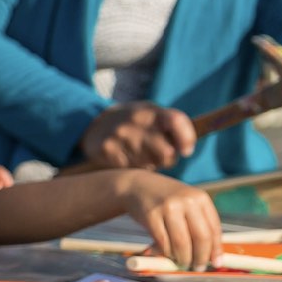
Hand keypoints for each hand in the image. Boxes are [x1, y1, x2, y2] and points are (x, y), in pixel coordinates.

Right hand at [80, 102, 196, 169]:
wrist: (94, 126)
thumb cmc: (135, 123)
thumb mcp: (153, 114)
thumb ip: (174, 125)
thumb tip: (187, 149)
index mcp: (150, 111)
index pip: (176, 121)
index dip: (186, 139)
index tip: (186, 150)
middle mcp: (134, 121)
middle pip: (166, 153)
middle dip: (167, 159)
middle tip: (159, 155)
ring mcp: (119, 136)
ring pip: (149, 165)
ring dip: (149, 165)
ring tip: (140, 154)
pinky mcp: (107, 151)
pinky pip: (130, 170)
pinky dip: (132, 169)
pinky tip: (126, 158)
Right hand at [117, 173, 222, 270]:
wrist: (138, 186)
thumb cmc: (167, 200)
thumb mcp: (187, 204)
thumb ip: (200, 225)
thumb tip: (212, 257)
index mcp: (200, 198)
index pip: (214, 229)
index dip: (216, 250)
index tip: (216, 263)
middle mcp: (186, 201)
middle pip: (201, 237)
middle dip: (200, 257)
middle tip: (197, 267)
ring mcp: (168, 207)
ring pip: (182, 243)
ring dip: (183, 259)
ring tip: (182, 262)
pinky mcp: (151, 216)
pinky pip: (163, 243)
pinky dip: (166, 253)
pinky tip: (167, 254)